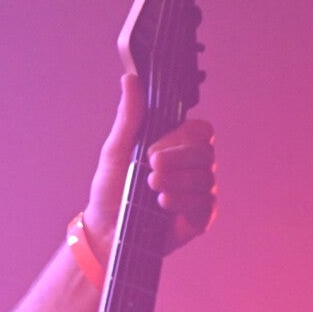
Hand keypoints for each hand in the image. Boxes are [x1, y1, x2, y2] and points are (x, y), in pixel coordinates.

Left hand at [80, 73, 216, 257]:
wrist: (105, 231)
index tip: (152, 150)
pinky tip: (165, 205)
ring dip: (177, 182)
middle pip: (206, 153)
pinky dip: (185, 202)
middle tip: (150, 170)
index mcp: (175, 148)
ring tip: (152, 190)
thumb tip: (130, 80)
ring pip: (207, 178)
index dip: (181, 139)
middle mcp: (190, 168)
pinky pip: (207, 204)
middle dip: (177, 161)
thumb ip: (129, 117)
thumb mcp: (115, 150)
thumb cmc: (109, 192)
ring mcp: (197, 193)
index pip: (199, 131)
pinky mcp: (199, 218)